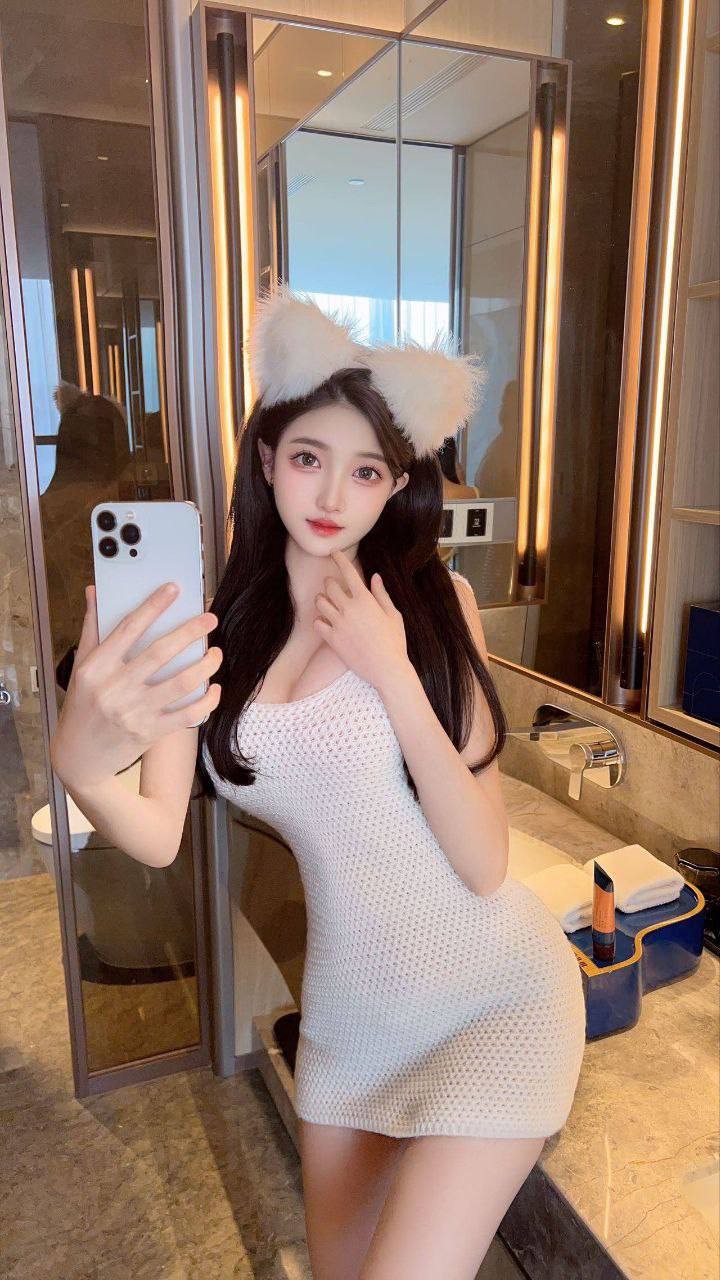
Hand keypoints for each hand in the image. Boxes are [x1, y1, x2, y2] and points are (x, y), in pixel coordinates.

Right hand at [49, 582, 222, 789]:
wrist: (78, 758)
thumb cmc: (82, 706)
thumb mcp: (80, 668)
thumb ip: (92, 629)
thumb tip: (95, 590)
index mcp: (96, 667)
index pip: (128, 629)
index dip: (152, 606)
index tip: (174, 588)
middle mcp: (114, 688)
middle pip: (160, 653)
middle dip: (190, 632)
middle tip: (210, 618)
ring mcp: (133, 712)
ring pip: (180, 683)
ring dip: (205, 665)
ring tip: (215, 652)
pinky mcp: (149, 732)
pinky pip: (187, 714)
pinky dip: (206, 701)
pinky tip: (214, 688)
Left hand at [312, 549, 409, 689]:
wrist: (387, 669)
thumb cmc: (394, 642)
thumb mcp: (393, 615)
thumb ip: (381, 594)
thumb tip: (375, 577)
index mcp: (365, 600)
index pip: (348, 572)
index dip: (339, 559)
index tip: (334, 552)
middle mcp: (349, 608)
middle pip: (329, 585)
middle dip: (330, 582)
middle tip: (333, 585)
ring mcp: (338, 624)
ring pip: (319, 602)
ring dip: (322, 599)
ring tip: (328, 603)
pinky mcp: (332, 639)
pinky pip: (317, 623)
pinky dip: (320, 620)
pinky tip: (326, 622)